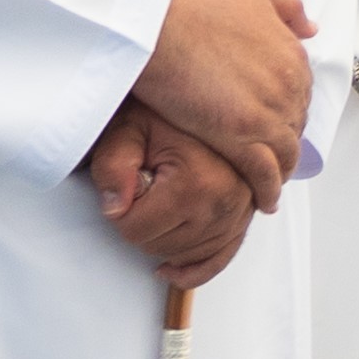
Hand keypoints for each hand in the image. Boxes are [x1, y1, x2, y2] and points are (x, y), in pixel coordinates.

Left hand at [78, 107, 264, 283]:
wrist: (200, 89)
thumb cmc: (161, 110)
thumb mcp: (126, 130)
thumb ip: (112, 166)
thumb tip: (114, 208)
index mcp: (198, 182)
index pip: (136, 231)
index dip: (119, 212)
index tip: (124, 185)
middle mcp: (227, 200)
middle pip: (160, 247)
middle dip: (141, 225)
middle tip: (141, 187)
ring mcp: (242, 210)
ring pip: (184, 254)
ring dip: (164, 238)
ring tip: (159, 200)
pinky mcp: (246, 214)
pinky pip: (220, 258)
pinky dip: (194, 268)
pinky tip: (171, 268)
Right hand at [129, 0, 315, 206]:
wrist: (157, 21)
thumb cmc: (193, 2)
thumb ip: (286, 7)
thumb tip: (311, 28)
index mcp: (291, 53)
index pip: (300, 94)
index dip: (287, 111)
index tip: (276, 123)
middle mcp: (288, 85)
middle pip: (294, 125)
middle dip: (284, 142)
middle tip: (272, 158)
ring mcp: (267, 113)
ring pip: (284, 154)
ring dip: (279, 172)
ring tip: (269, 186)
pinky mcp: (242, 138)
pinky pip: (264, 175)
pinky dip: (267, 191)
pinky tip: (263, 201)